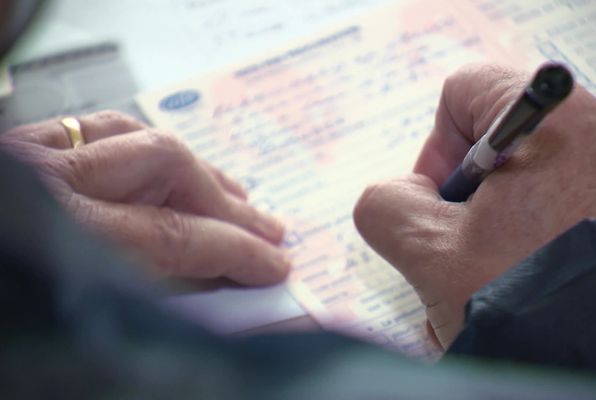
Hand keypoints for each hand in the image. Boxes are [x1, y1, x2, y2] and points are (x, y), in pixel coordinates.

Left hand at [0, 111, 289, 284]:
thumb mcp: (61, 313)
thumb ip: (138, 293)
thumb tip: (207, 290)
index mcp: (62, 232)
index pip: (175, 235)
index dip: (235, 251)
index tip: (274, 265)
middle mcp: (49, 179)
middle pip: (164, 167)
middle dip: (229, 203)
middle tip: (270, 231)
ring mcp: (32, 155)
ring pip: (137, 137)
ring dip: (198, 170)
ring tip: (240, 196)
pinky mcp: (21, 148)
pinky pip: (101, 129)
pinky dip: (149, 145)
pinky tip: (173, 163)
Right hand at [353, 64, 595, 348]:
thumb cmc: (533, 304)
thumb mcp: (431, 252)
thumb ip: (384, 204)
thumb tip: (395, 195)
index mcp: (555, 124)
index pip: (465, 91)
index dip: (435, 147)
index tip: (437, 201)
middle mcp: (595, 139)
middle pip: (492, 147)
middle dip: (460, 205)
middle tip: (463, 248)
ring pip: (517, 188)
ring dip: (487, 235)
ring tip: (493, 280)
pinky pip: (549, 214)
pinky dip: (522, 245)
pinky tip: (521, 287)